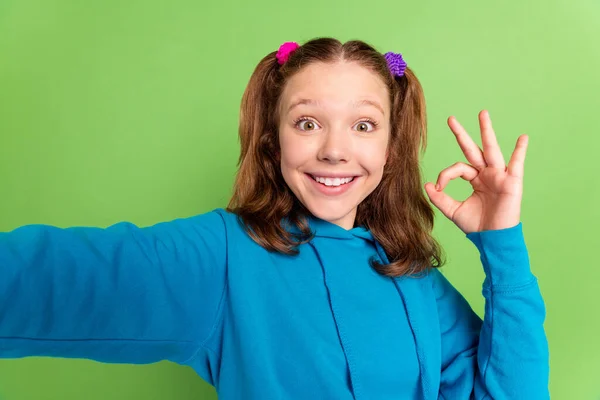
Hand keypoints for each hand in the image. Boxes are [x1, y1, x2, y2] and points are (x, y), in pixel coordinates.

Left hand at [424, 110, 528, 233]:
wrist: (492, 239)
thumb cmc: (476, 225)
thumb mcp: (453, 210)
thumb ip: (439, 198)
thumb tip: (426, 184)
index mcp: (475, 179)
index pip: (458, 168)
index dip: (445, 175)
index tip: (437, 186)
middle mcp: (487, 174)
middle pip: (473, 149)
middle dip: (462, 134)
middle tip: (450, 119)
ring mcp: (499, 176)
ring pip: (491, 150)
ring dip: (486, 131)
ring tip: (482, 114)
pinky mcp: (512, 182)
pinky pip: (516, 164)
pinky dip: (520, 151)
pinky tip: (523, 138)